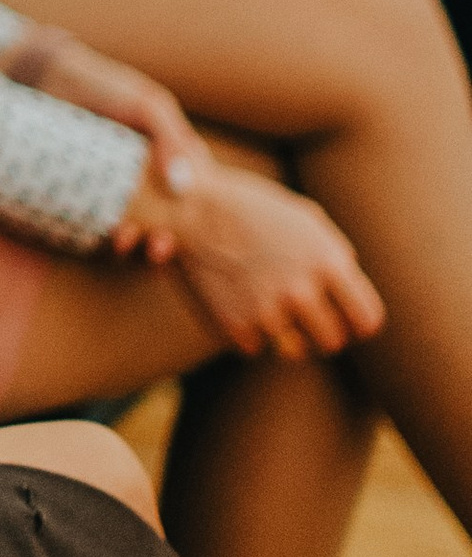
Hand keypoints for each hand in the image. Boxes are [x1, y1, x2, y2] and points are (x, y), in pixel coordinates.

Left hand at [0, 23, 199, 238]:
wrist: (49, 80)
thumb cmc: (106, 89)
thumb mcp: (147, 107)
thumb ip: (171, 140)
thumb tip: (183, 188)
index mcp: (169, 163)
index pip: (193, 202)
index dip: (197, 222)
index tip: (192, 229)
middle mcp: (144, 185)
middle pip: (164, 224)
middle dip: (164, 242)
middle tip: (159, 245)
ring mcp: (113, 194)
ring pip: (132, 230)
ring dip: (135, 246)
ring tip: (125, 239)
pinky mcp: (82, 200)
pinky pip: (95, 228)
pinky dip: (101, 239)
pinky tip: (101, 238)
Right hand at [131, 152, 384, 358]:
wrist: (189, 207)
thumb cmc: (251, 208)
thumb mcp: (305, 219)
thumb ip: (335, 257)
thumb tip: (351, 293)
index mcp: (327, 262)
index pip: (366, 320)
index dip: (358, 323)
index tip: (345, 320)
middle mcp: (301, 290)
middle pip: (332, 341)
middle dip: (321, 331)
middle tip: (304, 316)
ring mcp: (267, 311)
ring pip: (294, 349)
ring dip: (285, 333)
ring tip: (266, 302)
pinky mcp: (235, 326)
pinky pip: (257, 347)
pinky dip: (249, 331)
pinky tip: (237, 300)